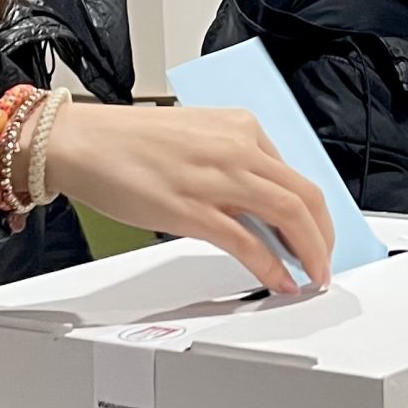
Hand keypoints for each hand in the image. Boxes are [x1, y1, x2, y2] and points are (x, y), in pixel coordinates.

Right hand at [44, 103, 334, 295]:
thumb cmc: (128, 143)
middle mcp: (236, 148)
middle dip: (324, 237)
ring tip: (314, 276)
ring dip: (310, 253)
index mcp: (241, 126)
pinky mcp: (192, 210)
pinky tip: (280, 282)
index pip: (296, 172)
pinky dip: (272, 267)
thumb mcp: (197, 139)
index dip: (316, 212)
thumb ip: (233, 166)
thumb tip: (261, 209)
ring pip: (289, 216)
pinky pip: (248, 243)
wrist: (80, 142)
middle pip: (305, 196)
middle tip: (327, 262)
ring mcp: (216, 179)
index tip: (319, 233)